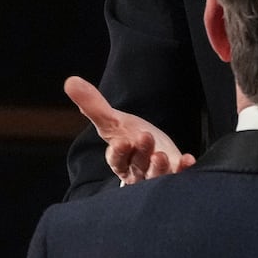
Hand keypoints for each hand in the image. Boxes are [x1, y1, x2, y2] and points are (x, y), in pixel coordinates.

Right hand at [63, 75, 194, 183]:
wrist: (151, 154)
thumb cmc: (129, 138)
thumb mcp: (112, 121)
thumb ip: (93, 105)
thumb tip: (70, 82)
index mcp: (120, 160)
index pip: (116, 159)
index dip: (118, 152)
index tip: (121, 141)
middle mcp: (137, 172)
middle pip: (138, 164)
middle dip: (141, 152)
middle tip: (145, 137)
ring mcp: (156, 176)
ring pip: (156, 175)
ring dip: (159, 166)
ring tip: (162, 155)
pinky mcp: (174, 174)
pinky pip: (179, 176)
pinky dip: (183, 169)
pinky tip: (187, 160)